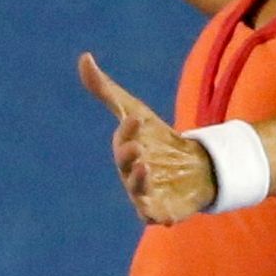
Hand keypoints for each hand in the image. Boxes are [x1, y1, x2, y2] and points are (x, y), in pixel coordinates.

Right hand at [77, 52, 215, 224]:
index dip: (128, 130)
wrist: (191, 166)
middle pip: (126, 168)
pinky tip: (166, 217)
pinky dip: (159, 217)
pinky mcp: (164, 209)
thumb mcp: (136, 111)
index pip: (123, 140)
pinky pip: (157, 217)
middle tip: (138, 150)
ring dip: (139, 184)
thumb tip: (83, 58)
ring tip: (146, 171)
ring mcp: (147, 194)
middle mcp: (131, 175)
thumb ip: (107, 91)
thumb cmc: (155, 138)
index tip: (138, 118)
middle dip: (129, 159)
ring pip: (138, 194)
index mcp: (125, 150)